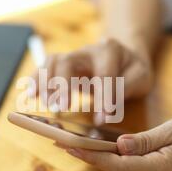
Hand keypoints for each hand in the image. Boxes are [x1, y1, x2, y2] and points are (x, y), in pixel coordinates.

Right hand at [31, 38, 152, 124]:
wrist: (124, 55)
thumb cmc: (131, 70)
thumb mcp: (140, 77)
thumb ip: (124, 89)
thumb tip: (105, 112)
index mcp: (110, 51)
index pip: (103, 74)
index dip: (102, 97)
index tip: (101, 120)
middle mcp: (87, 51)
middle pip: (67, 62)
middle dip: (63, 86)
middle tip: (62, 109)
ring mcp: (72, 56)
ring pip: (52, 62)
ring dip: (45, 83)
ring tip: (45, 104)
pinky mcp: (63, 64)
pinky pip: (45, 67)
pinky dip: (36, 80)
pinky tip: (31, 94)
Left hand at [63, 115, 171, 170]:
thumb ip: (147, 139)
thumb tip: (120, 145)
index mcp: (159, 167)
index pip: (118, 164)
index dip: (93, 156)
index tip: (70, 146)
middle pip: (114, 168)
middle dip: (87, 156)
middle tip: (62, 141)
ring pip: (119, 168)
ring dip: (96, 156)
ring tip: (73, 143)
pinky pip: (128, 166)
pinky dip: (110, 157)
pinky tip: (97, 147)